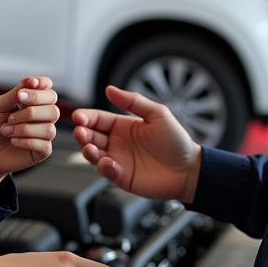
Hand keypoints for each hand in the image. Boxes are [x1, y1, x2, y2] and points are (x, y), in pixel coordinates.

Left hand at [0, 77, 58, 193]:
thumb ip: (15, 93)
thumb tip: (30, 81)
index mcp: (35, 101)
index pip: (48, 87)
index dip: (43, 84)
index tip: (30, 83)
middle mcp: (43, 115)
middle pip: (53, 108)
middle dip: (30, 111)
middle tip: (10, 116)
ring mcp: (44, 133)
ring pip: (48, 128)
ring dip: (24, 129)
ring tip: (6, 131)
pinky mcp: (43, 150)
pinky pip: (44, 144)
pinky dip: (25, 141)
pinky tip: (13, 141)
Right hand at [72, 85, 201, 202]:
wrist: (189, 169)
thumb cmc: (175, 140)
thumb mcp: (157, 114)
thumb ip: (133, 101)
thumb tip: (109, 89)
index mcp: (122, 126)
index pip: (97, 119)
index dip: (86, 117)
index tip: (78, 117)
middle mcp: (116, 143)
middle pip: (90, 136)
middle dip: (82, 134)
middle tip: (80, 132)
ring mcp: (117, 160)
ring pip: (94, 155)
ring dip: (88, 151)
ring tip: (89, 148)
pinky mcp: (121, 177)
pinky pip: (106, 172)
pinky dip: (104, 168)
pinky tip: (108, 163)